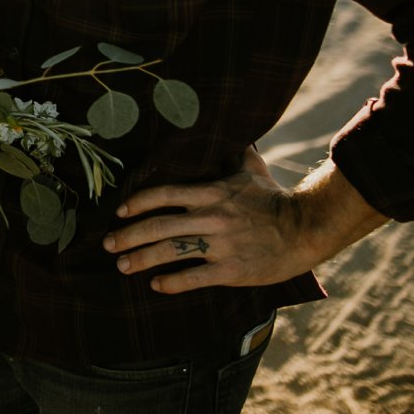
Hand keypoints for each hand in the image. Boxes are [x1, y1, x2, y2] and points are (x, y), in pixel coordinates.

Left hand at [101, 147, 386, 293]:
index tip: (119, 211)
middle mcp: (211, 217)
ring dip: (142, 259)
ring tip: (122, 266)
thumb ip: (233, 151)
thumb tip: (229, 127)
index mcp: (211, 193)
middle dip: (129, 235)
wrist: (305, 228)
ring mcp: (220, 245)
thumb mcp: (250, 169)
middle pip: (159, 225)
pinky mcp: (232, 270)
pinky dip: (173, 282)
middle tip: (108, 244)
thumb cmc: (274, 199)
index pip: (165, 194)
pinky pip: (195, 277)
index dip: (138, 202)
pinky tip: (156, 285)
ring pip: (171, 251)